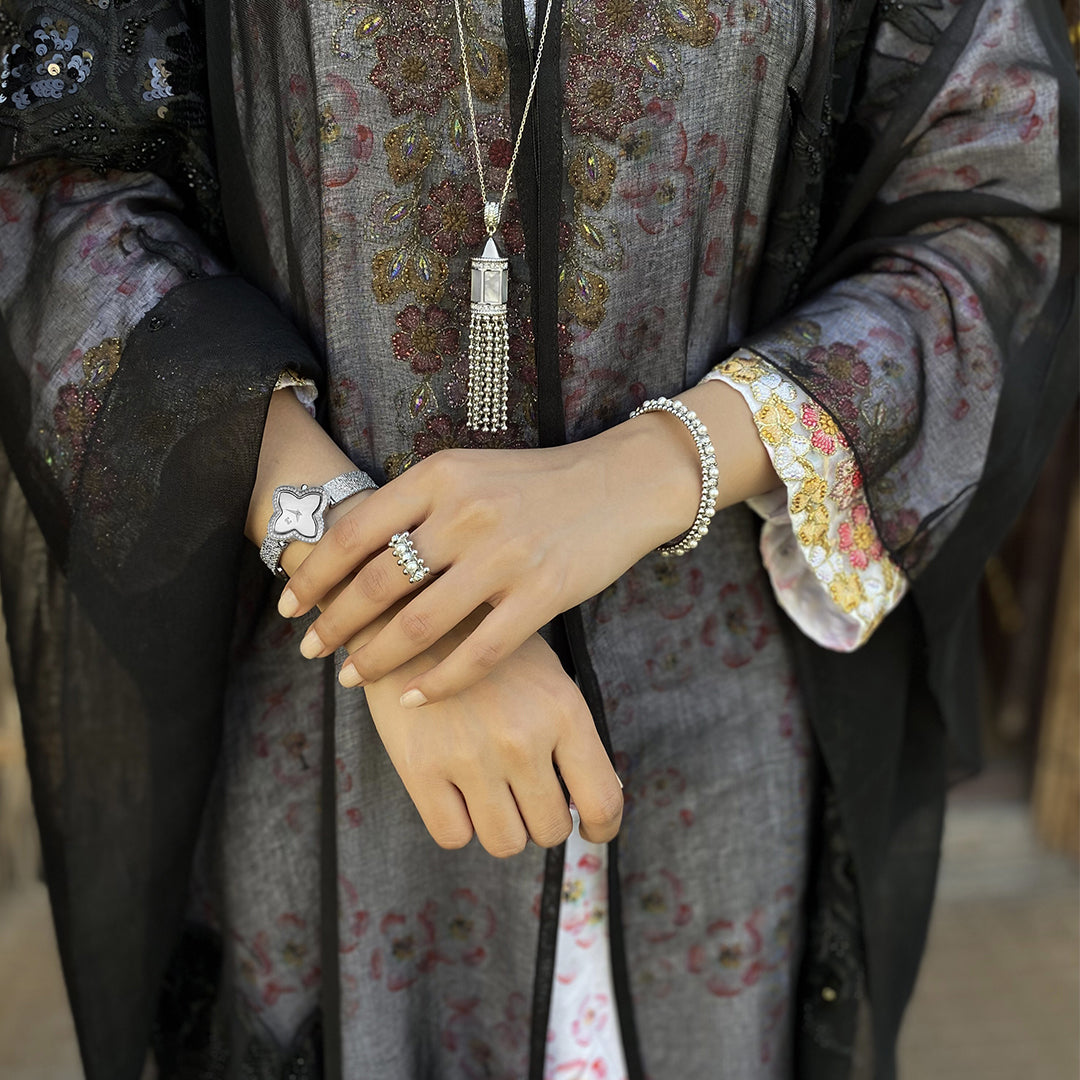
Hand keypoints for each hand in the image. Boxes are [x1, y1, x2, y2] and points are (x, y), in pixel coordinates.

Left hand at [279, 380, 777, 705]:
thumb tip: (353, 554)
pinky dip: (438, 681)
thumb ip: (417, 505)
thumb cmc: (537, 482)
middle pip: (377, 583)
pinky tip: (414, 695)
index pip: (355, 531)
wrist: (622, 482)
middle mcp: (466, 514)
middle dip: (333, 623)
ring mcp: (505, 557)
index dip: (314, 574)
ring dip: (374, 658)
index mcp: (441, 476)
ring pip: (418, 624)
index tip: (291, 604)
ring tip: (349, 676)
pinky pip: (477, 653)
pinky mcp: (542, 595)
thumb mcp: (470, 472)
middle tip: (311, 649)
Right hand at [361, 611, 622, 855]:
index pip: (602, 800)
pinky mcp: (420, 767)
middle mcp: (522, 738)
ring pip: (505, 841)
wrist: (409, 609)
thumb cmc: (485, 644)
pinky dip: (458, 822)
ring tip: (490, 793)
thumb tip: (589, 803)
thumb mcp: (545, 675)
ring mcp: (471, 756)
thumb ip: (569, 734)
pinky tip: (454, 791)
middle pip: (550, 829)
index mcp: (563, 711)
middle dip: (541, 819)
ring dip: (502, 825)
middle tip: (525, 797)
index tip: (591, 832)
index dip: (601, 828)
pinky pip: (453, 835)